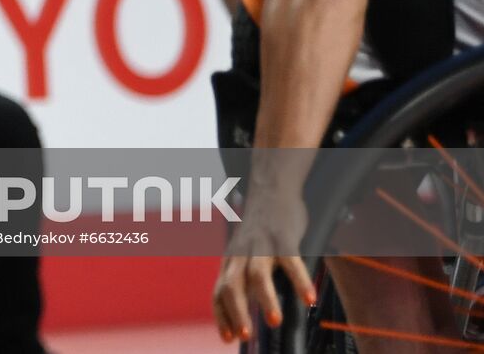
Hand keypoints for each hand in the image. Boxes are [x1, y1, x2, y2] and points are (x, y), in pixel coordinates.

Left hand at [212, 191, 314, 343]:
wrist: (269, 188)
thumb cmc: (260, 227)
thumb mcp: (245, 253)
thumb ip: (246, 278)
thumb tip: (256, 309)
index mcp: (230, 262)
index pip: (218, 293)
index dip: (222, 316)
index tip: (228, 339)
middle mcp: (240, 254)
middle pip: (232, 286)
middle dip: (237, 313)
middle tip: (245, 336)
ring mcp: (261, 245)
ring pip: (257, 274)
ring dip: (265, 300)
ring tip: (274, 322)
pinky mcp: (282, 237)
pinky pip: (291, 260)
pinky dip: (299, 280)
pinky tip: (308, 298)